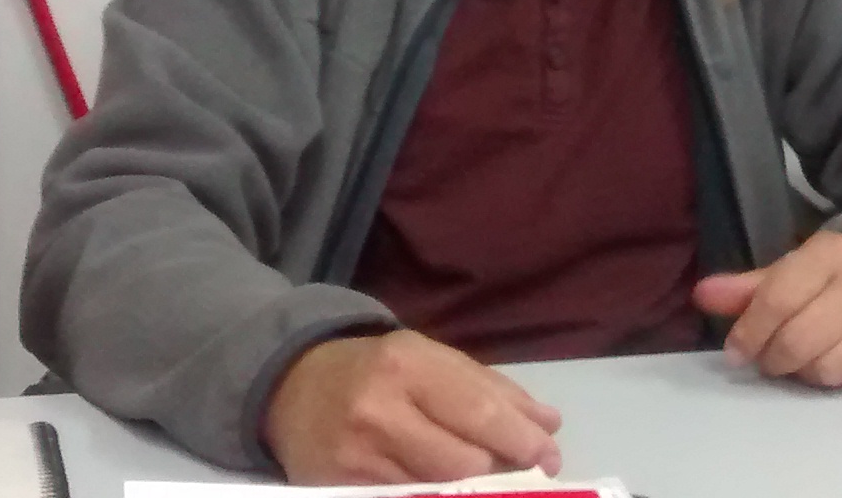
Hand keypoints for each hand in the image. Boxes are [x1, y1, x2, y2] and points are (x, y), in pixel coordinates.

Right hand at [263, 330, 562, 484]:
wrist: (291, 385)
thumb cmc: (376, 370)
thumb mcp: (430, 358)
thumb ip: (490, 389)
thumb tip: (549, 424)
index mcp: (407, 365)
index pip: (481, 414)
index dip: (524, 442)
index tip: (550, 458)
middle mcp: (379, 411)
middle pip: (466, 463)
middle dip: (502, 472)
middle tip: (522, 474)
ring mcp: (356, 458)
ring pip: (439, 493)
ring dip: (471, 492)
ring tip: (483, 482)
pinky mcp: (340, 491)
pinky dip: (433, 497)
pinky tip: (443, 490)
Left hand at [692, 231, 841, 389]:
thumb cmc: (838, 276)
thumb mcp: (794, 271)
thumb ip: (748, 288)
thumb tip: (702, 296)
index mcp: (832, 253)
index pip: (778, 299)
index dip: (749, 332)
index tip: (735, 352)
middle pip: (800, 341)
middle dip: (774, 358)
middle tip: (768, 359)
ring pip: (828, 370)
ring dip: (805, 373)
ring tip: (803, 359)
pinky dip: (839, 380)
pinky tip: (837, 360)